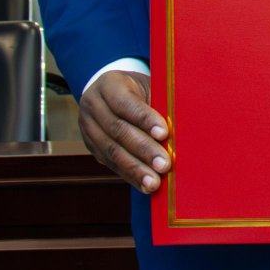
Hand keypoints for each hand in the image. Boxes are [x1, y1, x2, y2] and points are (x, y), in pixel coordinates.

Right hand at [80, 71, 170, 193]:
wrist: (114, 93)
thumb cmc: (140, 90)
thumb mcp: (148, 86)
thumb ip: (159, 102)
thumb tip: (180, 125)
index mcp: (108, 84)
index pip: (125, 103)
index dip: (145, 119)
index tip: (164, 133)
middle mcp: (93, 106)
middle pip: (118, 130)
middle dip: (143, 149)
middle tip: (164, 164)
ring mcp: (88, 128)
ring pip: (111, 151)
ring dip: (135, 169)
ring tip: (154, 181)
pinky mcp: (92, 147)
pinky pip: (110, 164)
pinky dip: (130, 175)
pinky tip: (145, 184)